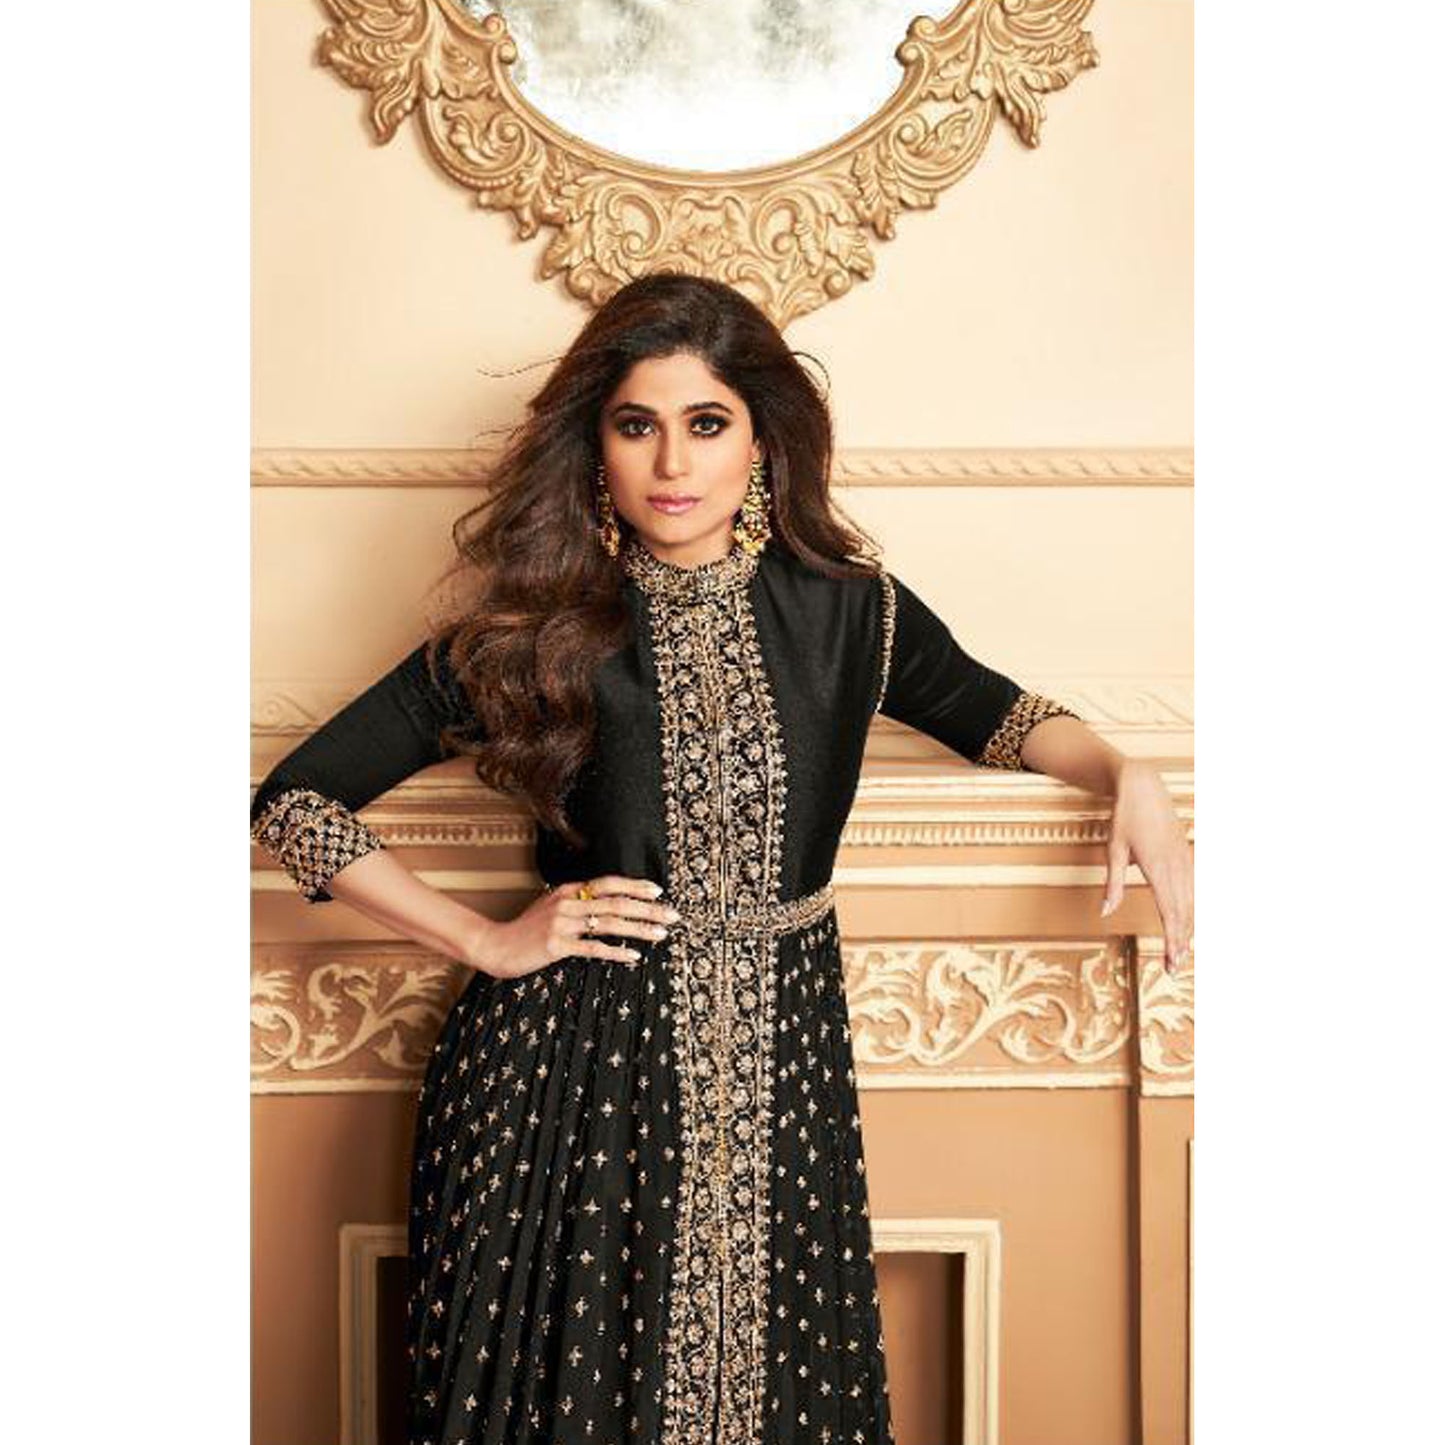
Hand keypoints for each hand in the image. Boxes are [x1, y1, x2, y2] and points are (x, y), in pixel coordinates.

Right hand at [468, 874, 679, 979]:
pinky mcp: (556, 946)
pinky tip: (634, 957)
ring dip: (639, 929)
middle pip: (615, 902)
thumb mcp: (550, 907)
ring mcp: (561, 924)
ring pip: (609, 924)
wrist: (494, 945)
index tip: (658, 891)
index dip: (634, 886)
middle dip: (647, 909)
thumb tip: (605, 904)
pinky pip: (593, 948)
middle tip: (672, 915)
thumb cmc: (525, 930)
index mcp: (567, 891)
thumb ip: (574, 903)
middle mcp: (566, 903)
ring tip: (661, 934)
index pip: (608, 883)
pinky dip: (616, 952)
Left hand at [1100, 759, 1193, 973]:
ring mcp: (1184, 860)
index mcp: (1158, 868)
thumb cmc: (1124, 818)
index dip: (1172, 939)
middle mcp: (1176, 866)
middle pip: (1183, 913)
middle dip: (1181, 942)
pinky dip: (1191, 909)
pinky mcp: (1186, 854)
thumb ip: (1113, 884)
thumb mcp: (1113, 850)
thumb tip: (1106, 912)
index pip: (1169, 912)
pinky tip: (1188, 923)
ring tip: (1182, 952)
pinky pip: (1193, 888)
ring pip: (1191, 902)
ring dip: (1187, 929)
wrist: (1143, 787)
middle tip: (1175, 968)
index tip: (1172, 961)